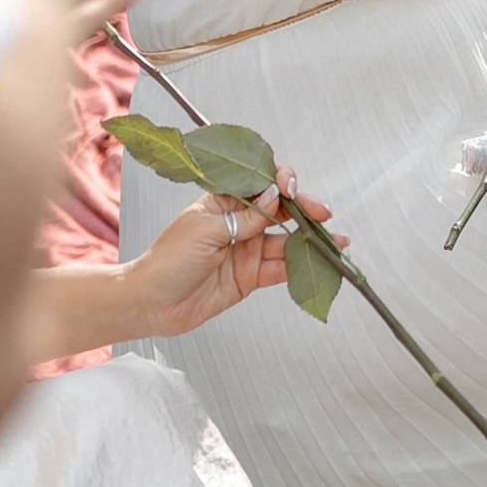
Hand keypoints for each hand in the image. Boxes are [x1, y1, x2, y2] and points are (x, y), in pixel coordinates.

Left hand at [121, 173, 332, 339]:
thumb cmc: (168, 259)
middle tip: (323, 215)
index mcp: (223, 201)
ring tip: (333, 243)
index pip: (260, 184)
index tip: (292, 189)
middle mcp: (238, 223)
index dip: (280, 183)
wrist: (152, 303)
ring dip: (309, 242)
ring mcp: (246, 250)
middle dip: (304, 211)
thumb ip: (245, 218)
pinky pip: (280, 269)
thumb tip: (274, 196)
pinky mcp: (249, 277)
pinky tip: (315, 264)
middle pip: (280, 212)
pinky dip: (299, 267)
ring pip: (285, 242)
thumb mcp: (207, 231)